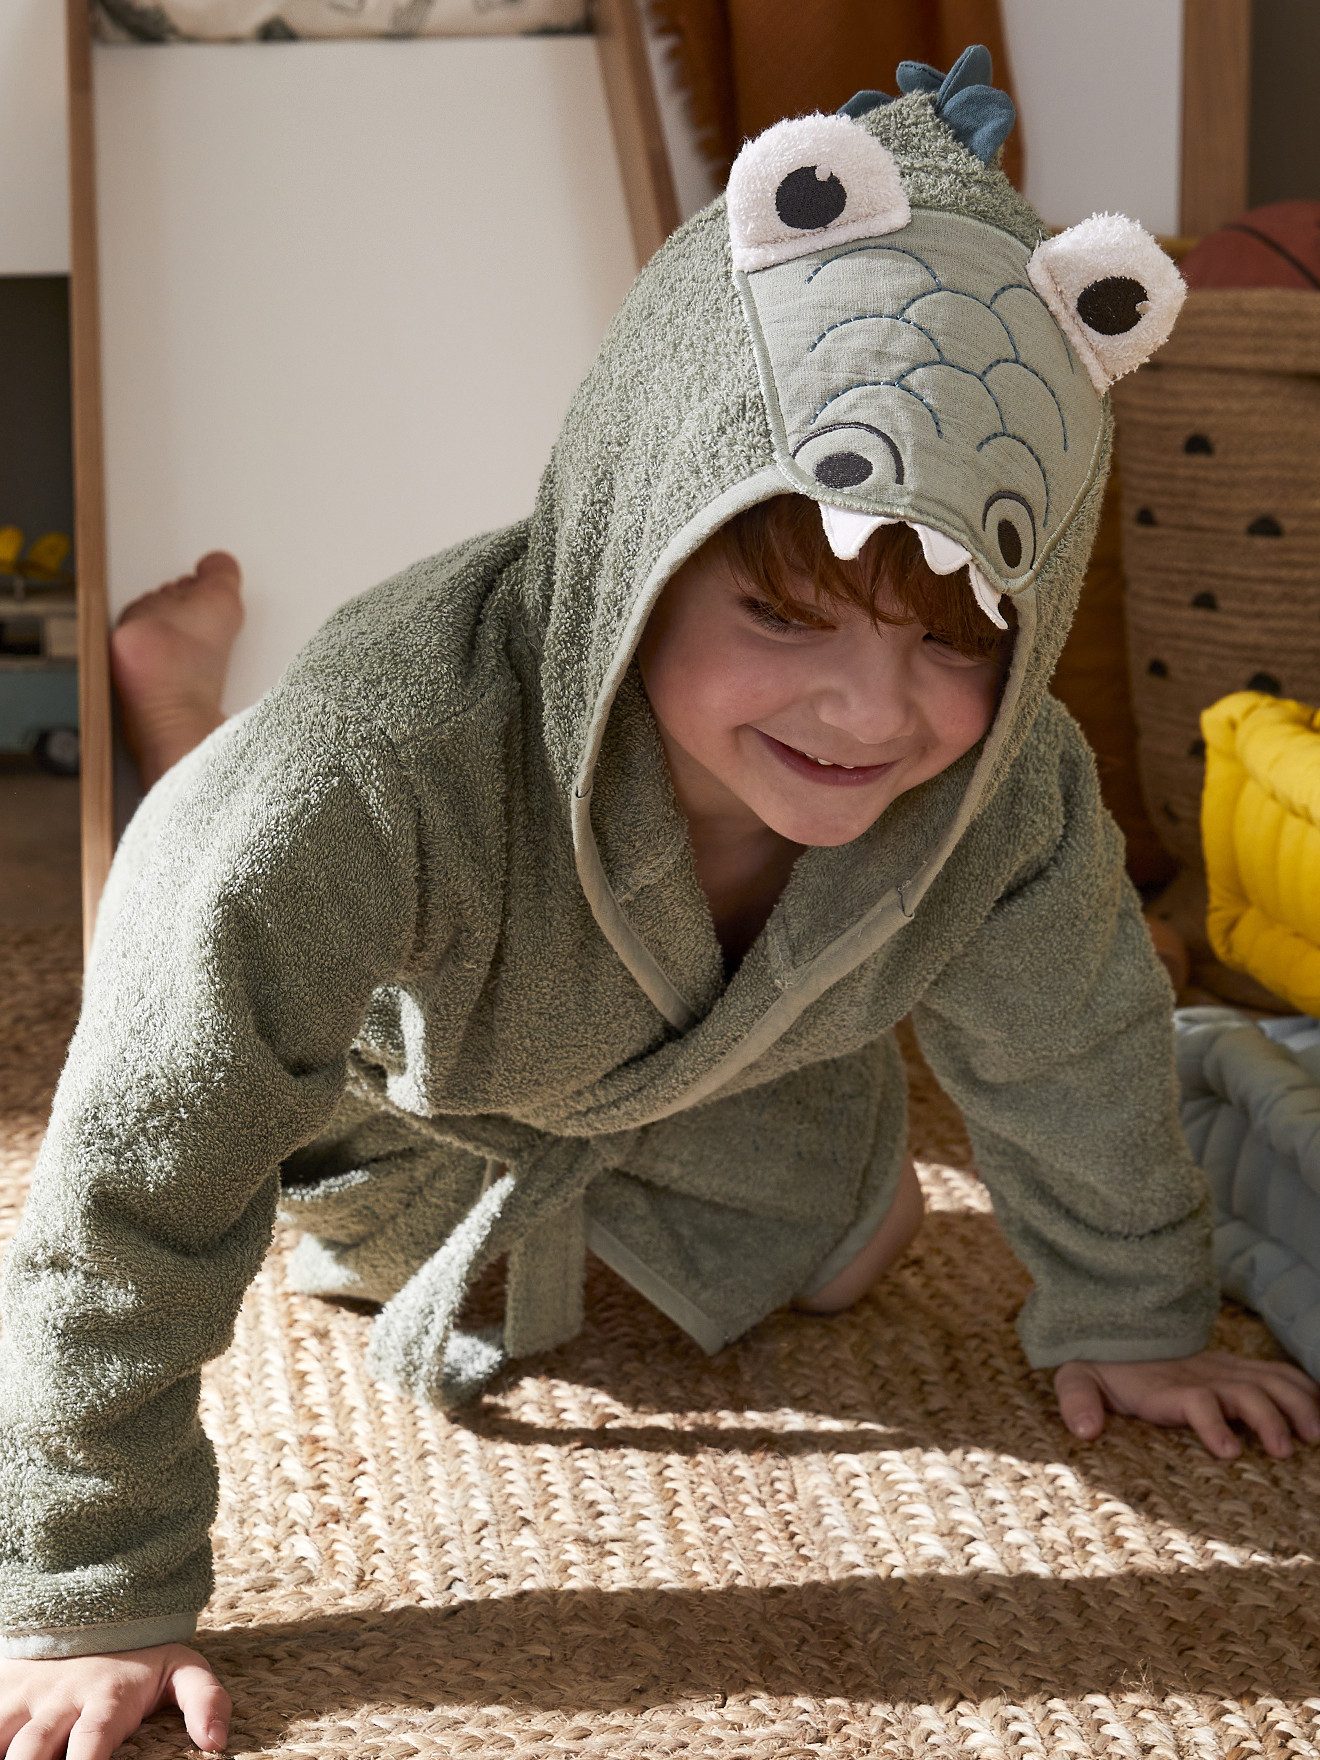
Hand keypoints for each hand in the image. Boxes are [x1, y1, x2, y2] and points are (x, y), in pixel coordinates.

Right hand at [0, 1642, 228, 1759]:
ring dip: (9, 1758)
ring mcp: (27, 1699)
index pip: (91, 1740)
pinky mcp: (4, 1695)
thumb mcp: (181, 1670)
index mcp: (107, 1698)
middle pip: (33, 1750)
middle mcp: (61, 1701)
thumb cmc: (141, 1658)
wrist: (96, 1609)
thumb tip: (217, 1742)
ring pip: (4, 1740)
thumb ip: (205, 1699)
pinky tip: (0, 1750)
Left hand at [1054, 1350, 1319, 1458]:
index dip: (1212, 1422)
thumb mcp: (1077, 1378)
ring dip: (1295, 1405)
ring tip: (1314, 1436)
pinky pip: (1279, 1372)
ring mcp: (1224, 1369)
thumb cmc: (1102, 1366)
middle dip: (1267, 1417)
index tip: (1228, 1450)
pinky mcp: (1238, 1368)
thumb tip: (1084, 1429)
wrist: (1118, 1329)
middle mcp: (1202, 1376)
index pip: (1195, 1400)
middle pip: (1243, 1390)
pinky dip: (1304, 1387)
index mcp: (1167, 1386)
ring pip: (1269, 1379)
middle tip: (1281, 1450)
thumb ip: (1077, 1400)